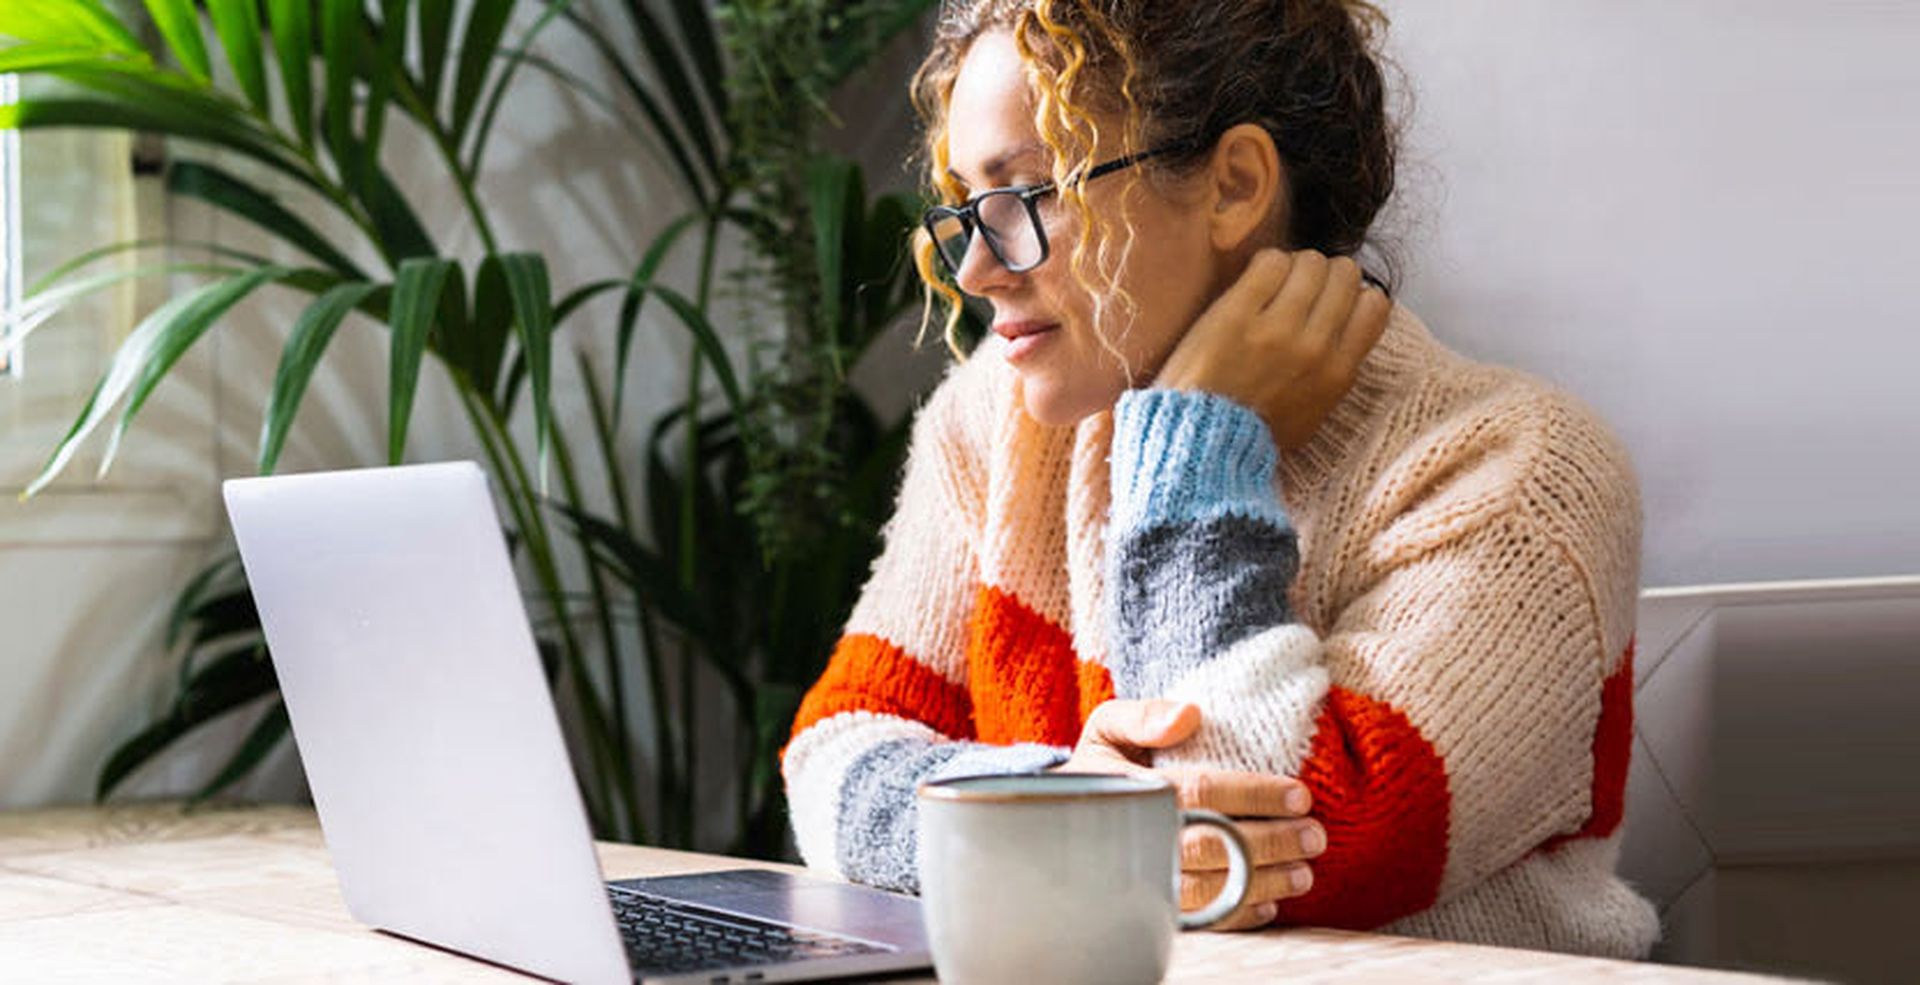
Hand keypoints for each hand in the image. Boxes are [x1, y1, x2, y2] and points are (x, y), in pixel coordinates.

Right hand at [1053, 699, 1325, 931]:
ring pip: (1210, 890)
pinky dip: (1236, 916)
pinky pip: (1198, 920)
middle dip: (1270, 843)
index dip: (1253, 794)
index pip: (1201, 792)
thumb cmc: (1100, 765)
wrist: (1064, 815)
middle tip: (1314, 837)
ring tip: (1303, 873)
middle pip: (1212, 846)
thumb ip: (1143, 715)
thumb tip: (1189, 714)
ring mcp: (1141, 878)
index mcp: (1129, 789)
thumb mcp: (1107, 727)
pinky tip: (1269, 905)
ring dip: (1262, 884)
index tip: (1299, 795)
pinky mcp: (1148, 905)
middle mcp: (1135, 839)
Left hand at [1154, 249, 1391, 449]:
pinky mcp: (1237, 313)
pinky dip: (1265, 264)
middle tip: (1299, 289)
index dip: (1353, 294)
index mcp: (1338, 372)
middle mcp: (1315, 347)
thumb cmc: (1255, 433)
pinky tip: (1253, 282)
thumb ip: (1335, 371)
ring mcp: (1277, 328)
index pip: (1374, 305)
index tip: (1331, 301)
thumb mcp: (1315, 412)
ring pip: (1310, 262)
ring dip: (1294, 266)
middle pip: (1344, 274)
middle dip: (1324, 275)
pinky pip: (1270, 262)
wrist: (1202, 442)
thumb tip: (1346, 330)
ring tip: (1273, 285)